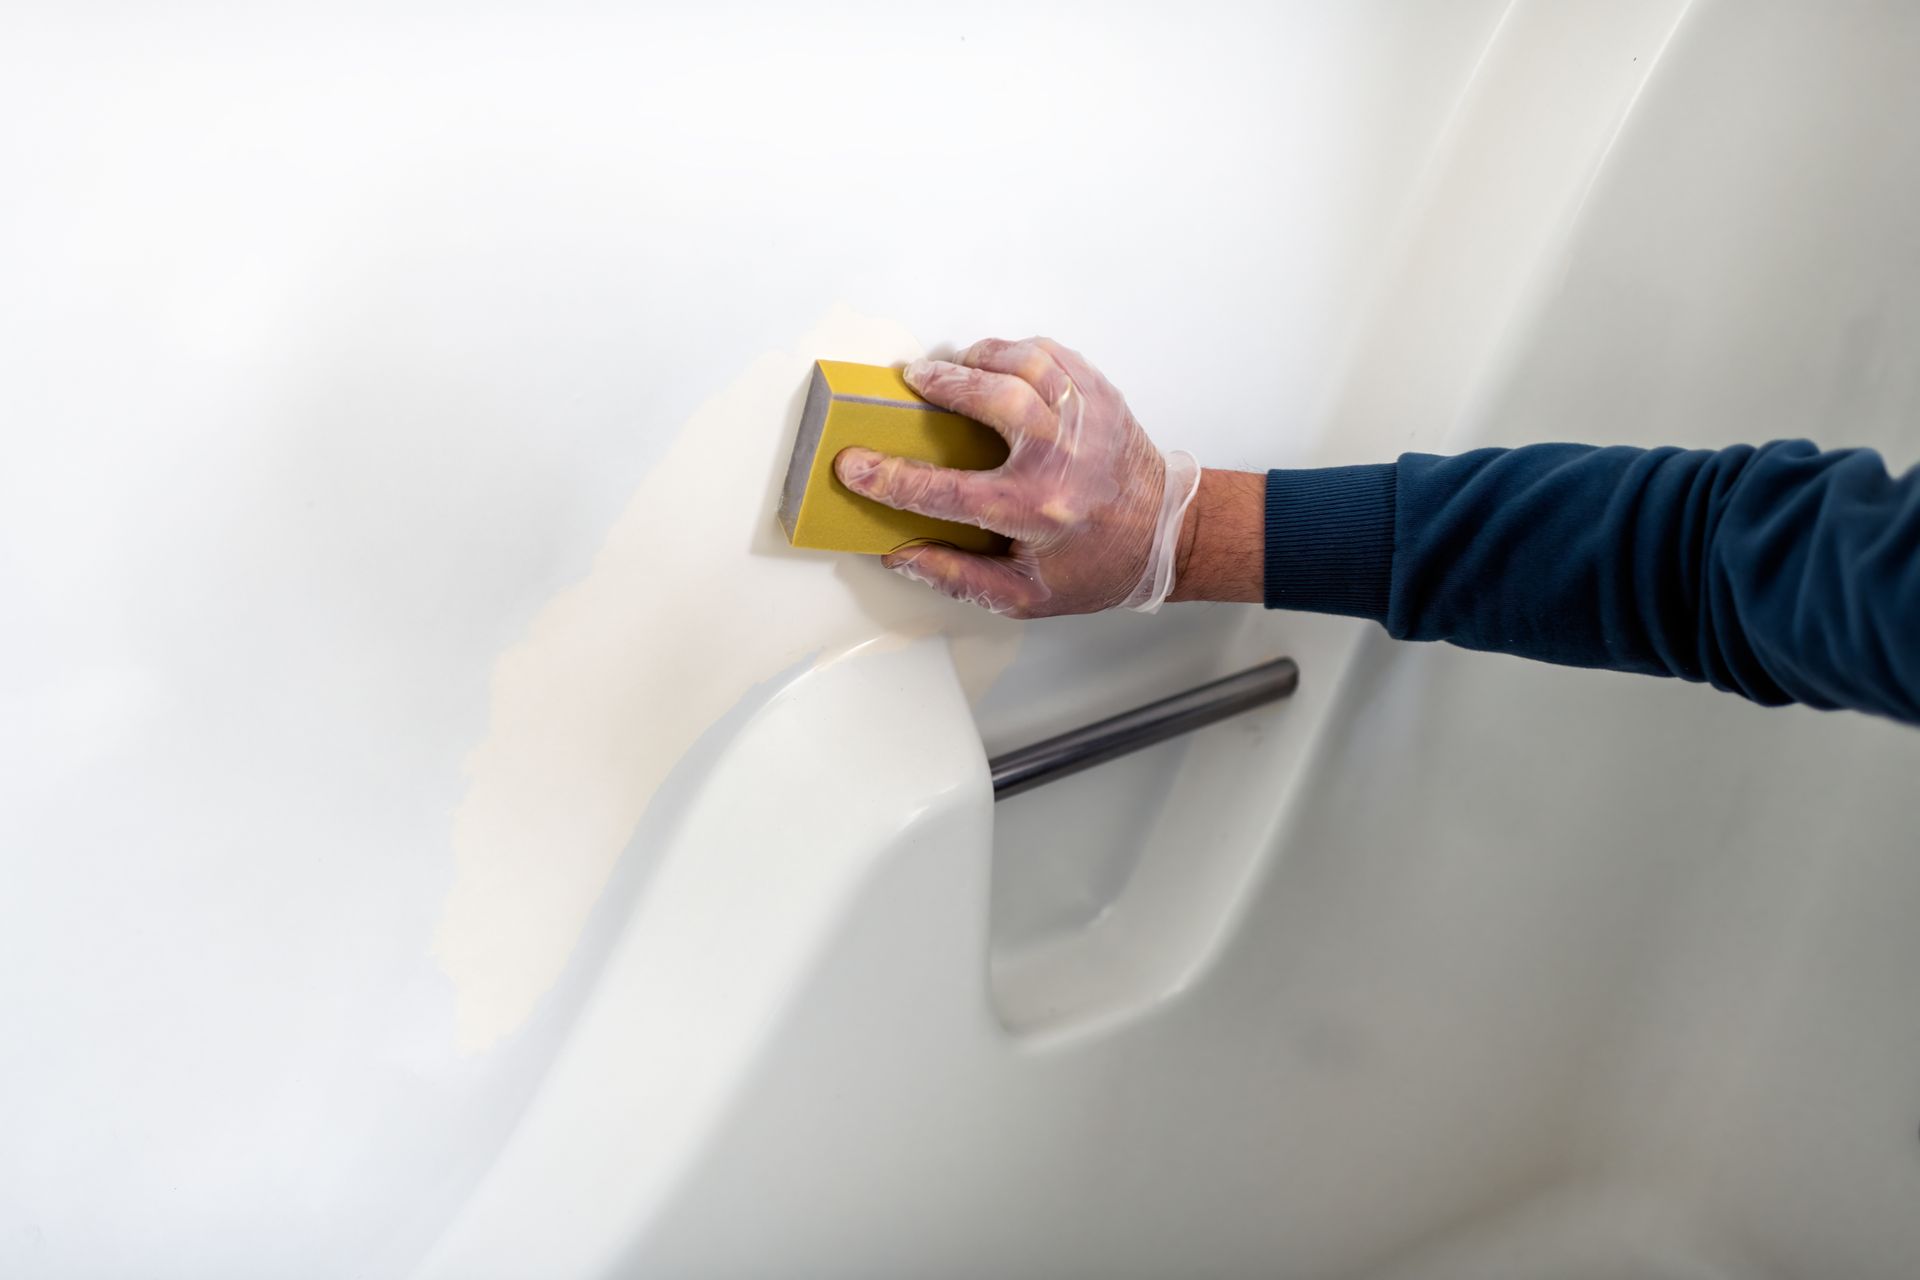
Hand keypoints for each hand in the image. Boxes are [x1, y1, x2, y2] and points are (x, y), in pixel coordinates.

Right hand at [832, 337, 1198, 617]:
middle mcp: (1064, 458)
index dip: (891, 478)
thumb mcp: (1025, 594)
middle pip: (994, 399)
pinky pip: (1053, 355)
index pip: (945, 492)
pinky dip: (1018, 351)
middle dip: (943, 384)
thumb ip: (959, 577)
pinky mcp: (1102, 396)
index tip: (854, 466)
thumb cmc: (1096, 566)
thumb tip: (902, 556)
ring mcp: (1088, 419)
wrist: (1167, 537)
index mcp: (1037, 510)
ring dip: (981, 357)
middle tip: (912, 380)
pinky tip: (996, 361)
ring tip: (952, 365)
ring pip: (1026, 363)